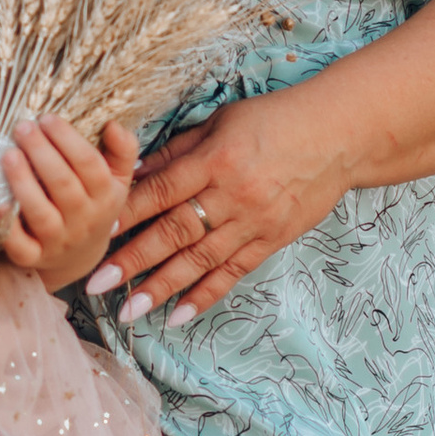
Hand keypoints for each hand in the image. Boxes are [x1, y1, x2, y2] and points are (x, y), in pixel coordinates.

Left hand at [0, 117, 139, 290]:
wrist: (79, 255)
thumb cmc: (94, 204)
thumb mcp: (116, 178)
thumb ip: (122, 150)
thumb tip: (113, 124)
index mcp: (105, 196)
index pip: (89, 164)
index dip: (67, 139)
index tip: (46, 118)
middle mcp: (84, 220)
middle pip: (63, 184)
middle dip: (41, 152)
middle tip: (22, 127)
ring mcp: (58, 241)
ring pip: (41, 214)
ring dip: (23, 183)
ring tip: (8, 154)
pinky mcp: (34, 257)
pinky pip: (21, 247)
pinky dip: (8, 228)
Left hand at [85, 90, 351, 327]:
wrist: (339, 136)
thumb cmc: (275, 119)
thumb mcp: (222, 121)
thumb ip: (178, 150)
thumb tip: (133, 171)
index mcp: (216, 160)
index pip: (162, 190)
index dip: (127, 213)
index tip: (96, 231)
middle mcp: (233, 196)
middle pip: (174, 232)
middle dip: (132, 260)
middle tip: (96, 284)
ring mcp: (254, 222)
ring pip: (200, 261)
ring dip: (161, 288)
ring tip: (128, 311)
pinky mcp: (272, 240)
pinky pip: (233, 273)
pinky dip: (205, 296)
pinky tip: (178, 316)